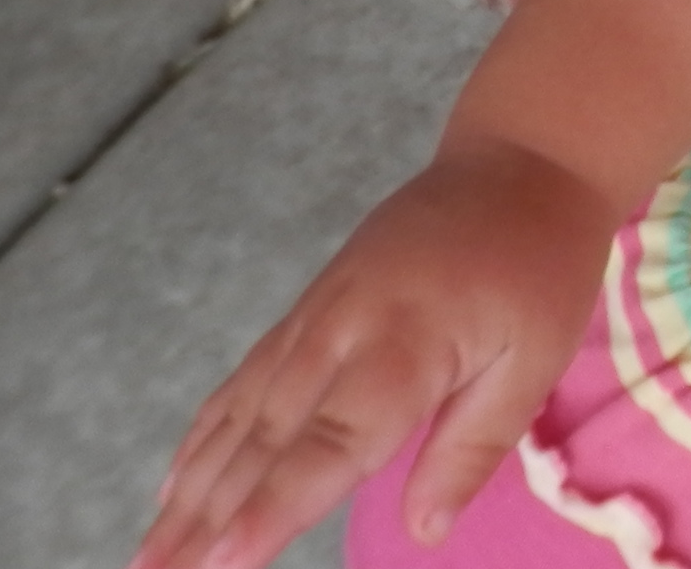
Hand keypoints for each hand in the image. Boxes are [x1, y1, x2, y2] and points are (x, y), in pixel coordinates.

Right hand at [133, 136, 628, 568]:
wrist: (518, 162)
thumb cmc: (540, 265)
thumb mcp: (538, 356)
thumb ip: (474, 445)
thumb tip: (423, 531)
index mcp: (408, 342)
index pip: (332, 440)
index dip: (275, 504)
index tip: (222, 561)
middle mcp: (345, 326)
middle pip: (267, 435)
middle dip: (208, 516)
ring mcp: (318, 312)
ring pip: (244, 410)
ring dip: (193, 486)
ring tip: (150, 553)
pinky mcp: (310, 306)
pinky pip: (247, 377)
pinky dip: (207, 432)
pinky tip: (175, 483)